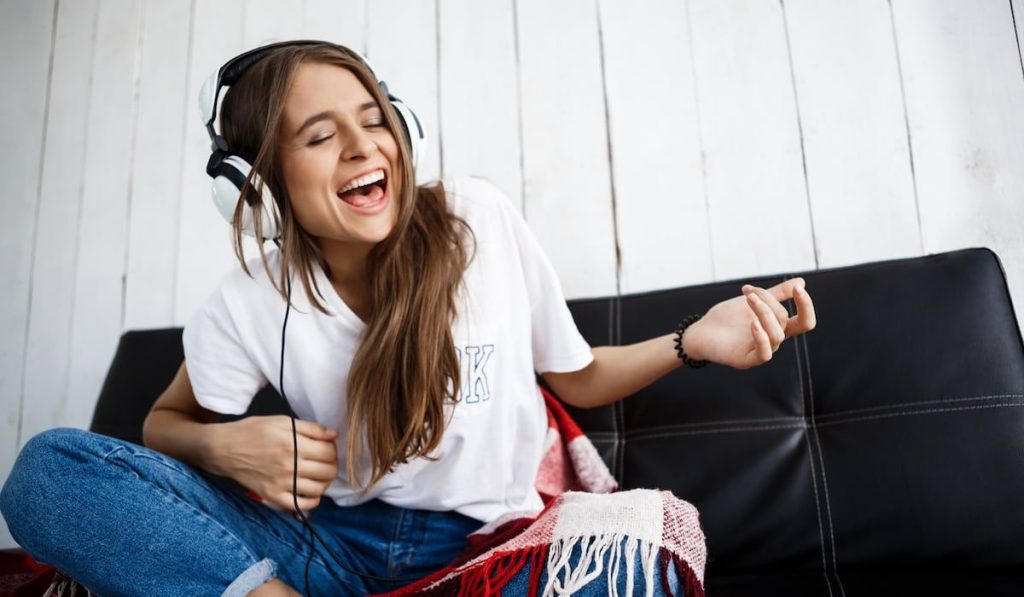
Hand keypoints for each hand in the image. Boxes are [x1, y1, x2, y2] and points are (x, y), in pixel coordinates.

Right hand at [212, 415, 338, 513]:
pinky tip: (310, 491)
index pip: (329, 452)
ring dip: (325, 482)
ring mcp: (281, 483)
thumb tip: (334, 434)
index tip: (327, 447)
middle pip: (327, 471)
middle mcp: (289, 466)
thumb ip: (310, 428)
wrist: (223, 449)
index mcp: (293, 444)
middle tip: (326, 461)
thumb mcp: (281, 422)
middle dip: (332, 465)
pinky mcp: (272, 495)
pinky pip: (301, 505)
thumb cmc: (252, 432)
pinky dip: (312, 501)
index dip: (333, 449)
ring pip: (318, 489)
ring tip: (319, 475)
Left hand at [682, 277, 816, 369]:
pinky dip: (761, 338)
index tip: (797, 287)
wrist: (701, 331)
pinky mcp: (747, 360)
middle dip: (768, 301)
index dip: (806, 305)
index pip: (804, 321)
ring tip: (747, 299)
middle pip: (784, 320)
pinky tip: (753, 324)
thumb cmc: (727, 318)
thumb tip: (801, 281)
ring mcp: (761, 351)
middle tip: (748, 292)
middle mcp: (773, 340)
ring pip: (776, 335)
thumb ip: (776, 293)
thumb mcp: (753, 300)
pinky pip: (763, 354)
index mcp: (777, 326)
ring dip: (763, 313)